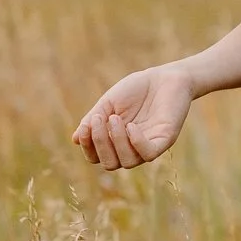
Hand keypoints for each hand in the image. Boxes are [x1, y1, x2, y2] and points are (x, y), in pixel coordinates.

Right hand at [73, 66, 194, 170]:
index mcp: (116, 141)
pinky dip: (136, 143)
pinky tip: (131, 126)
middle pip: (110, 164)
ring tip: (115, 118)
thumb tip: (75, 140)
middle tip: (100, 119)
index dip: (88, 147)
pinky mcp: (165, 140)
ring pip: (127, 162)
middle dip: (100, 144)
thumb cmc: (136, 89)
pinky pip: (148, 154)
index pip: (97, 157)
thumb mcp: (109, 103)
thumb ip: (93, 120)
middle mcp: (131, 148)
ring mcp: (148, 145)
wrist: (165, 76)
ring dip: (116, 141)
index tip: (85, 128)